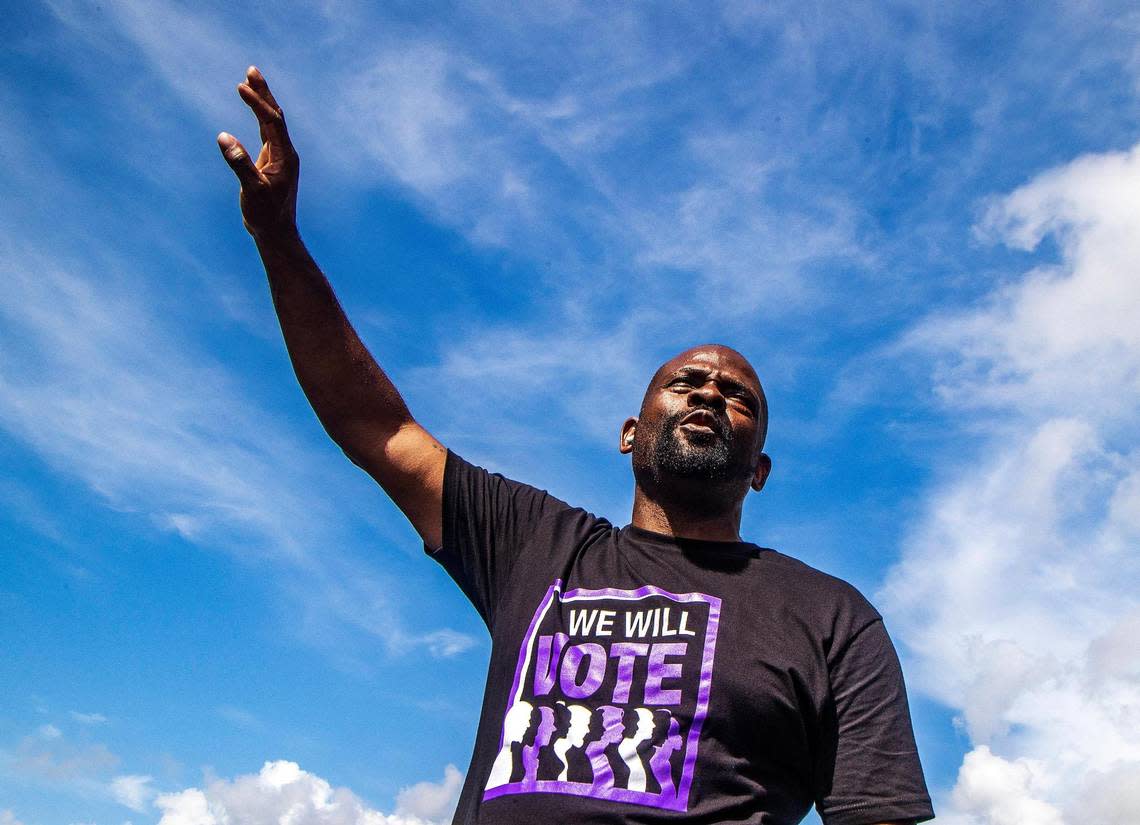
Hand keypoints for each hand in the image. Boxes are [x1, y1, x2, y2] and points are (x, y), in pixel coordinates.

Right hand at [217, 66, 298, 239]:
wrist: (276, 233)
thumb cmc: (265, 214)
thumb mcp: (252, 190)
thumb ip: (239, 163)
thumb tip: (224, 137)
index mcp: (285, 157)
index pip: (272, 122)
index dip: (258, 103)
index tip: (241, 88)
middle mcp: (285, 153)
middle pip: (275, 116)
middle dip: (263, 93)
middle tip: (251, 70)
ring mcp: (280, 157)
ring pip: (272, 123)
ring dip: (262, 102)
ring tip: (249, 80)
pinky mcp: (273, 163)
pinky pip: (267, 133)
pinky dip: (260, 118)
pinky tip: (254, 110)